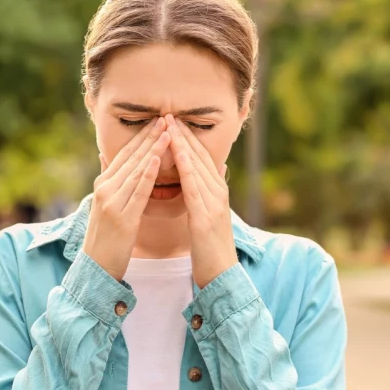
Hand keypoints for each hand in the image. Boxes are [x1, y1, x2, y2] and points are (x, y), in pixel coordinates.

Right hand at [82, 117, 170, 280]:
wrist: (96, 268)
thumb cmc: (105, 239)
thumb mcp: (105, 206)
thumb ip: (110, 182)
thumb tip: (106, 158)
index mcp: (103, 185)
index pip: (124, 154)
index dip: (141, 137)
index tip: (157, 121)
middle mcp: (105, 188)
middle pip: (131, 157)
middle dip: (150, 136)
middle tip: (166, 117)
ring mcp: (112, 202)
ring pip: (137, 169)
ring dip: (153, 148)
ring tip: (168, 131)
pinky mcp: (122, 217)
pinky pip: (137, 191)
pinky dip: (148, 173)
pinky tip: (157, 159)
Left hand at [165, 114, 238, 288]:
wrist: (221, 276)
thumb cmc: (210, 248)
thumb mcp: (209, 215)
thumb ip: (209, 192)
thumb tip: (215, 169)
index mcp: (216, 192)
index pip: (201, 158)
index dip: (187, 138)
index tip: (172, 120)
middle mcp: (218, 193)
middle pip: (200, 156)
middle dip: (184, 134)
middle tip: (168, 113)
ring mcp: (214, 204)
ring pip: (198, 167)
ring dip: (184, 144)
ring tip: (170, 125)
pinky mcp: (207, 217)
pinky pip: (195, 188)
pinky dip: (188, 169)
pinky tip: (179, 155)